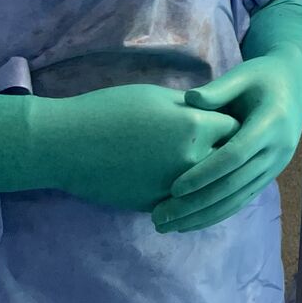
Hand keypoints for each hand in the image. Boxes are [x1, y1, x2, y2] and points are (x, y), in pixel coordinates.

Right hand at [0, 84, 239, 211]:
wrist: (67, 145)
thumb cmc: (110, 111)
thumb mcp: (158, 97)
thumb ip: (192, 107)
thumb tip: (213, 109)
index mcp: (196, 127)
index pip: (235, 127)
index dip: (232, 123)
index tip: (229, 120)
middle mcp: (192, 161)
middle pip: (227, 159)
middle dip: (226, 152)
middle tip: (224, 145)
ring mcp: (173, 187)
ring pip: (207, 186)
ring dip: (208, 178)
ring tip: (206, 168)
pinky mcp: (154, 205)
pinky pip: (182, 201)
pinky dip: (185, 194)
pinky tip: (181, 186)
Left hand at [154, 0, 301, 233]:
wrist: (294, 83)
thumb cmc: (261, 76)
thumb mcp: (243, 74)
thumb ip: (218, 89)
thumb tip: (189, 98)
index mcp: (272, 123)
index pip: (236, 155)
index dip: (205, 173)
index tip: (173, 188)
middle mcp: (278, 149)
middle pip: (234, 184)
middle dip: (197, 204)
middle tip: (160, 217)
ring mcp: (277, 164)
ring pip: (239, 198)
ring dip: (204, 216)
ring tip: (169, 226)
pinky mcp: (271, 173)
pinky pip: (244, 199)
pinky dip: (218, 213)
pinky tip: (192, 222)